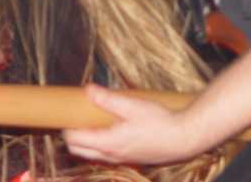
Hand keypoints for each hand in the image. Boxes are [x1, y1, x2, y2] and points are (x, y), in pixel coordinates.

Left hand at [63, 84, 201, 165]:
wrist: (183, 138)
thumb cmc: (160, 121)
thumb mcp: (134, 105)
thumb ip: (108, 99)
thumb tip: (88, 89)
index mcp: (107, 143)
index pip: (74, 139)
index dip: (67, 126)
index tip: (68, 113)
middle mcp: (110, 155)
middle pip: (78, 150)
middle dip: (72, 136)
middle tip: (78, 117)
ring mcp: (120, 160)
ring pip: (92, 155)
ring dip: (86, 142)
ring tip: (94, 122)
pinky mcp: (131, 159)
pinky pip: (106, 156)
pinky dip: (100, 146)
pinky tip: (113, 130)